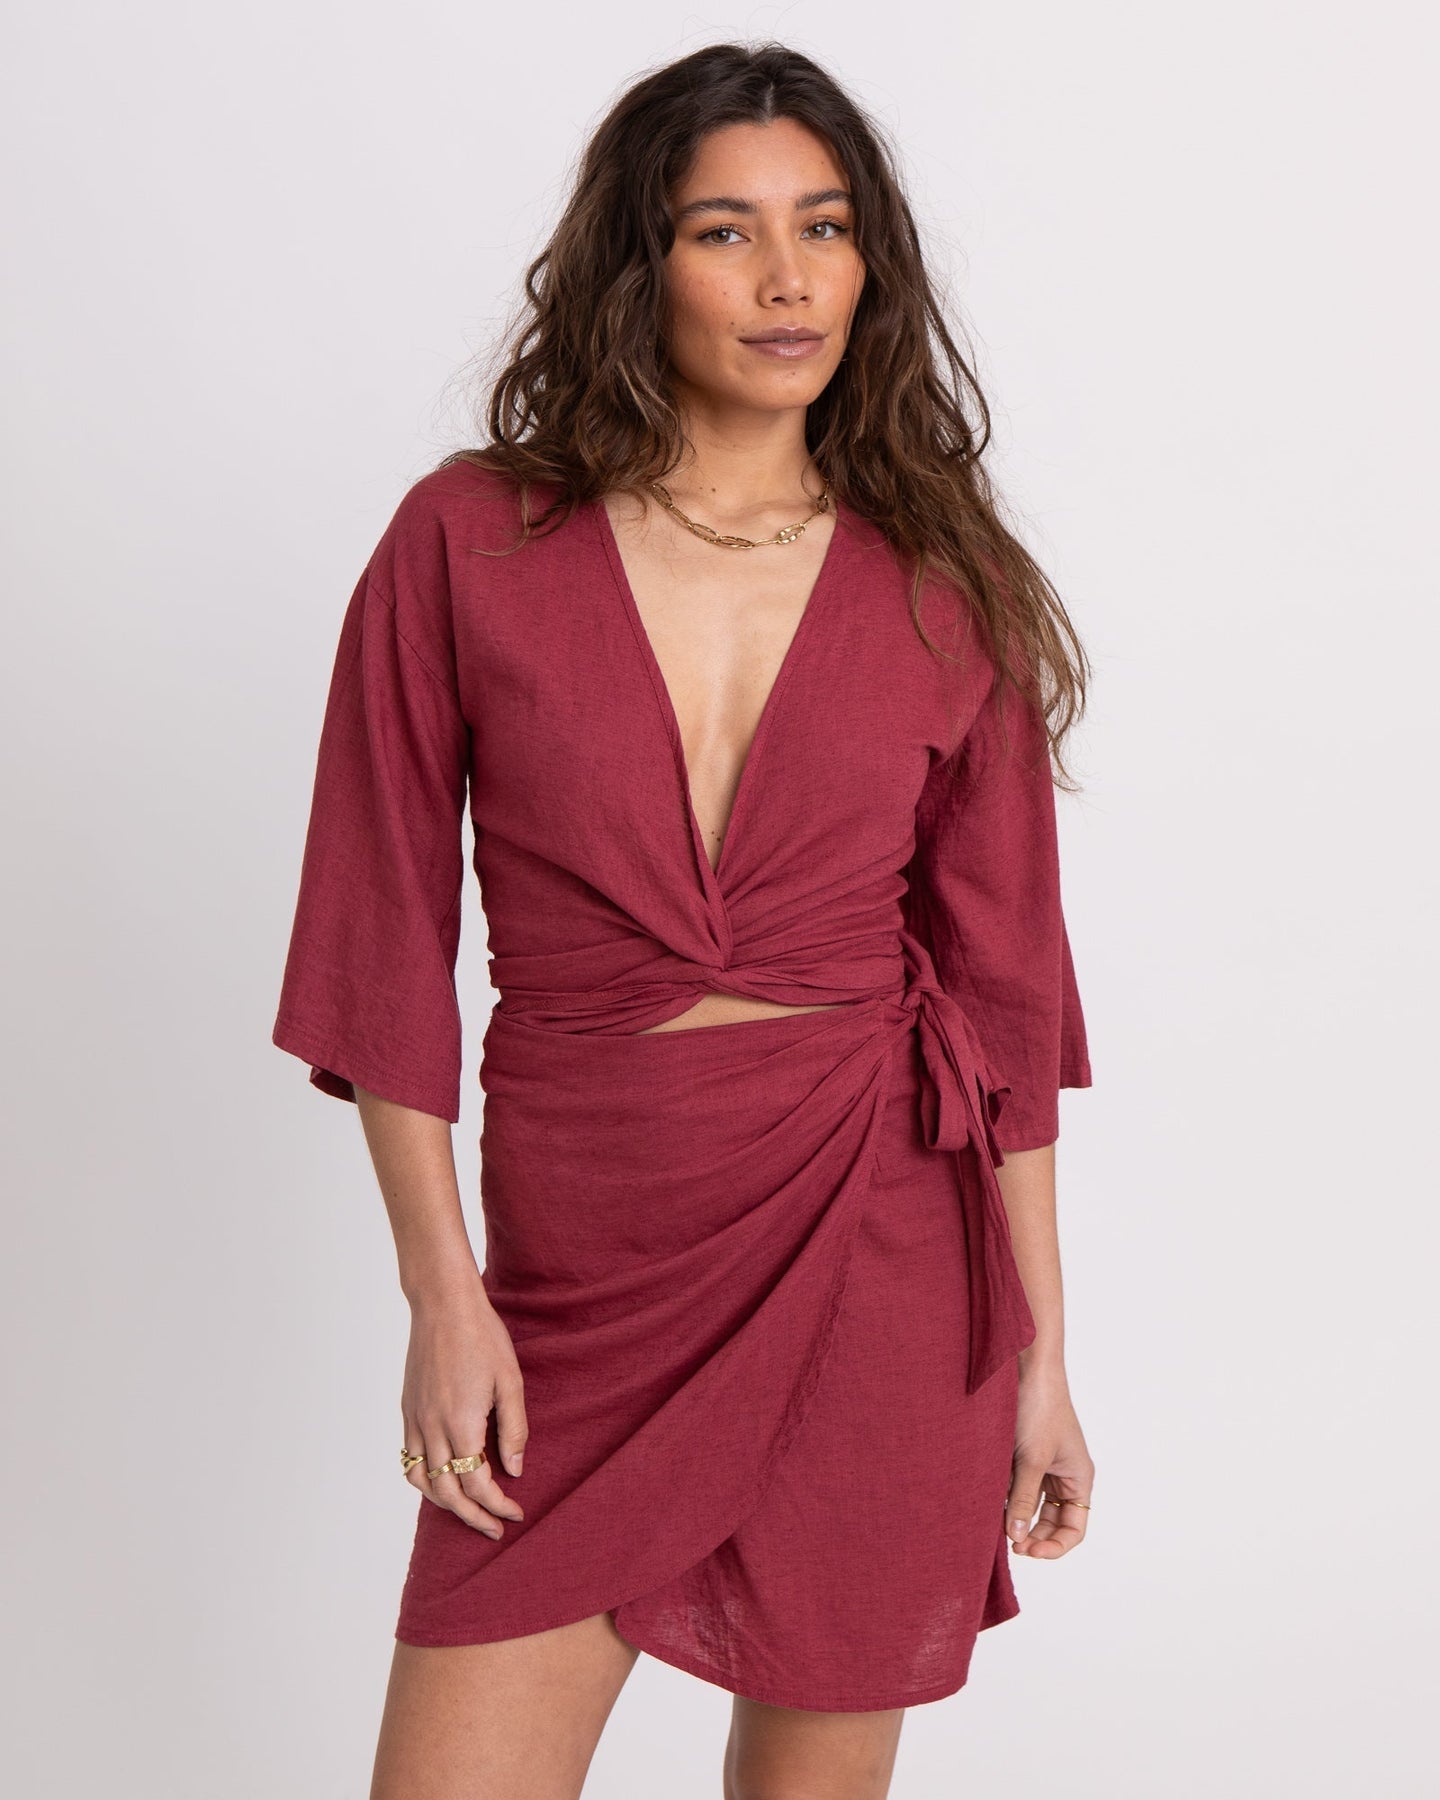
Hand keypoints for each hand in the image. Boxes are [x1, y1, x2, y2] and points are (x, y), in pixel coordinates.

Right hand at [401, 1277, 528, 1537]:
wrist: (442, 1304)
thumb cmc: (483, 1337)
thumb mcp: (510, 1381)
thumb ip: (513, 1429)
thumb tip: (515, 1470)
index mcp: (462, 1424)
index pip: (478, 1485)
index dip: (497, 1506)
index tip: (515, 1513)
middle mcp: (432, 1428)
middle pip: (448, 1493)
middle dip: (473, 1517)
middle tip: (495, 1528)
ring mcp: (415, 1419)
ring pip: (422, 1481)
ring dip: (445, 1504)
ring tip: (468, 1510)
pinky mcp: (407, 1409)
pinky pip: (408, 1458)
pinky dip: (423, 1479)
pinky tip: (440, 1479)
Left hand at [1005, 1360, 1093, 1557]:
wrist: (1024, 1366)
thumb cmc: (1039, 1407)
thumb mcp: (1032, 1458)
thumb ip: (1024, 1498)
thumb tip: (1016, 1536)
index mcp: (1078, 1477)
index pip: (1074, 1529)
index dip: (1054, 1546)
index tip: (1028, 1551)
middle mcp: (1063, 1474)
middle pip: (1052, 1521)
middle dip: (1033, 1535)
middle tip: (1008, 1544)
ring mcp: (1043, 1464)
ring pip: (1033, 1505)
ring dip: (1017, 1516)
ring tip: (995, 1525)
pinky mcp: (1022, 1454)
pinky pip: (1017, 1485)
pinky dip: (1006, 1496)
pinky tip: (990, 1502)